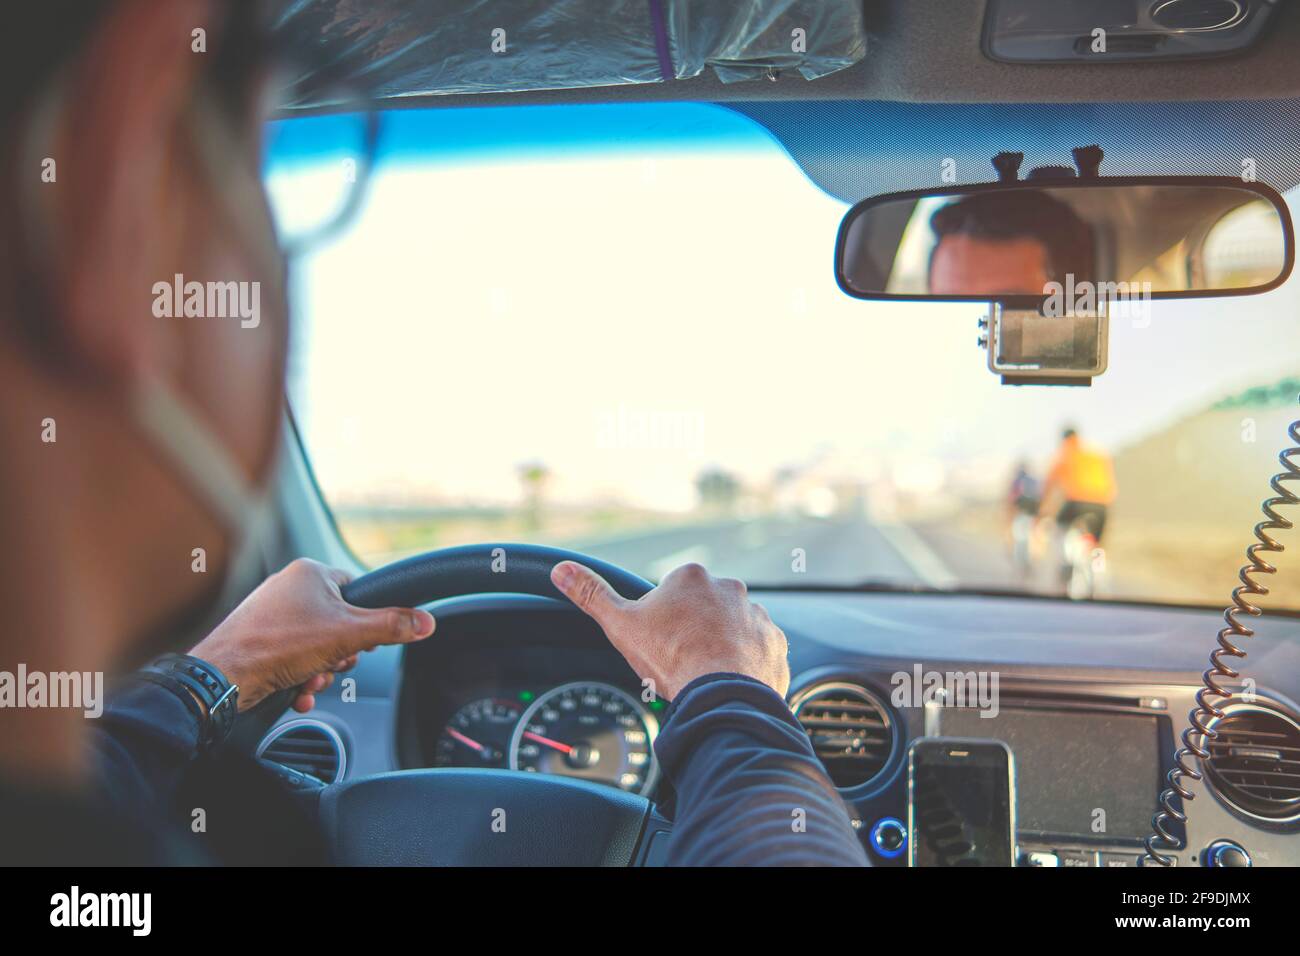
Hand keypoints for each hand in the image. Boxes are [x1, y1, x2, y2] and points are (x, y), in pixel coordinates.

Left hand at [190, 558, 434, 711]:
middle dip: (339, 653)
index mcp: (310, 573)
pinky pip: (293, 656)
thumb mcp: (347, 636)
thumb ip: (391, 627)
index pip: (357, 590)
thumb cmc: (277, 646)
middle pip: (338, 622)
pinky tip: (297, 690)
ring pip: (316, 644)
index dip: (365, 621)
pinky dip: (300, 676)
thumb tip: (425, 622)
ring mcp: (270, 613)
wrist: (223, 677)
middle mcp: (288, 587)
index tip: (361, 641)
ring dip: (321, 669)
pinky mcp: (258, 638)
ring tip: (309, 680)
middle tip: (332, 663)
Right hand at [551, 561, 787, 700]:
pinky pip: (758, 648)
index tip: (660, 640)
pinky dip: (747, 661)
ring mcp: (756, 615)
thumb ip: (591, 594)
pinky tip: (730, 678)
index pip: (673, 592)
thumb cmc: (672, 659)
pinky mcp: (774, 642)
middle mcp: (730, 588)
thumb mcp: (621, 625)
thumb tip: (561, 570)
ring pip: (733, 626)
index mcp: (691, 578)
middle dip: (694, 629)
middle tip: (681, 659)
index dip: (663, 619)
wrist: (722, 695)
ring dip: (722, 643)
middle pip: (704, 608)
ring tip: (706, 672)